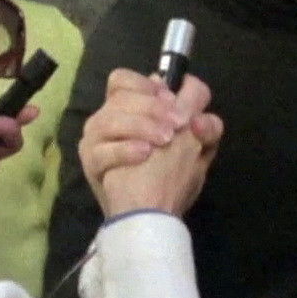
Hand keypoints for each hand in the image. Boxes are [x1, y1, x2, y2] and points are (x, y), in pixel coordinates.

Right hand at [80, 69, 222, 216]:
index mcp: (133, 109)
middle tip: (176, 126)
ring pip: (110, 117)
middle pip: (121, 93)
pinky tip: (144, 155)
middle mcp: (110, 118)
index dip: (149, 85)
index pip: (123, 79)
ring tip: (163, 142)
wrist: (149, 219)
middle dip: (154, 107)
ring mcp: (96, 138)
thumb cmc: (171, 181)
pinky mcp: (90, 160)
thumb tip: (197, 106)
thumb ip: (206, 126)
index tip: (173, 99)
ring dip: (142, 126)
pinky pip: (103, 149)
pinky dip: (126, 150)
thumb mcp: (198, 152)